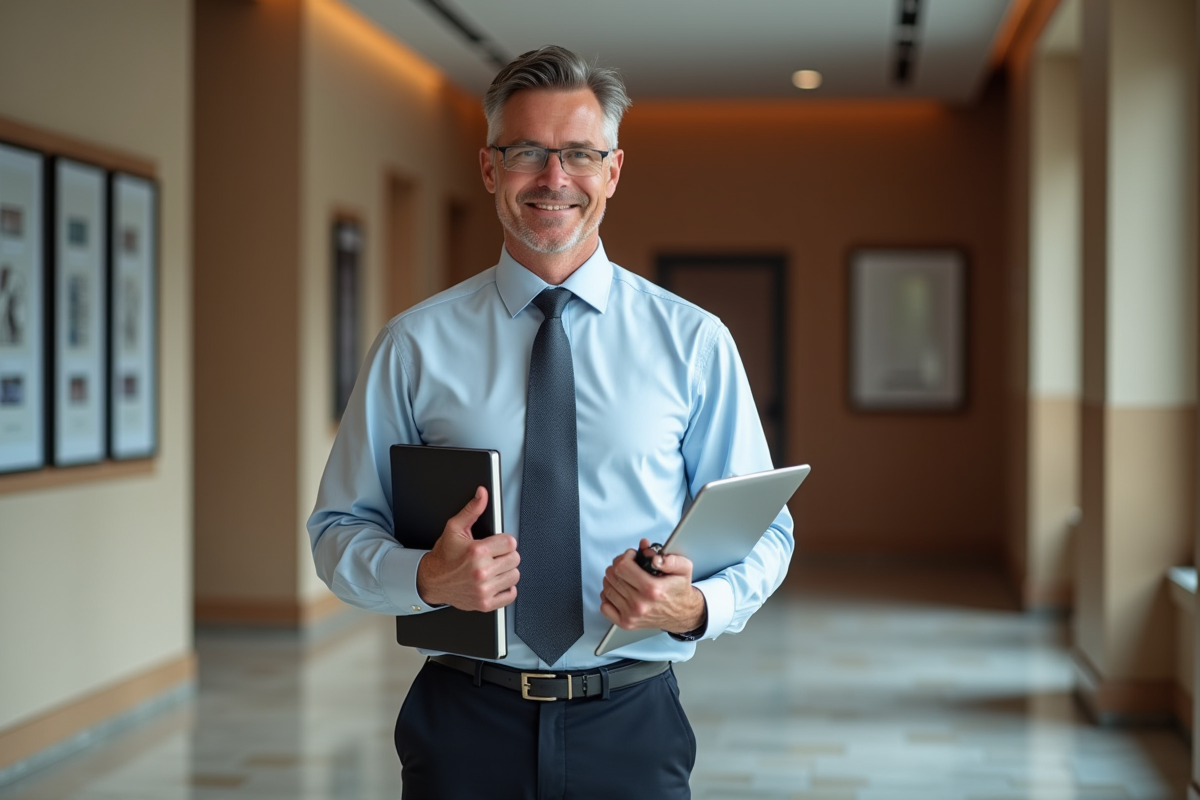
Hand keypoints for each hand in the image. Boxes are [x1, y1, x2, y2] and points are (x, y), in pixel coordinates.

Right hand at [415, 487, 519, 611]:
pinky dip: (507, 588)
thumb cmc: (444, 556)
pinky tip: (496, 581)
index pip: (511, 543)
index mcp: (477, 551)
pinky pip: (510, 595)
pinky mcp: (485, 603)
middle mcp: (481, 571)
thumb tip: (482, 494)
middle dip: (506, 555)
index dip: (505, 541)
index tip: (498, 544)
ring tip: (495, 568)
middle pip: (515, 559)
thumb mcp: (455, 528)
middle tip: (495, 556)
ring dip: (507, 571)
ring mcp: (484, 589)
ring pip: (514, 576)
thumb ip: (472, 510)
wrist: (431, 580)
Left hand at [600, 538, 705, 633]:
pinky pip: (604, 606)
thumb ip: (671, 559)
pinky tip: (620, 592)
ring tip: (625, 578)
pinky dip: (608, 597)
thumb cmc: (678, 590)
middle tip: (629, 566)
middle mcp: (640, 604)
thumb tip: (654, 558)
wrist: (682, 614)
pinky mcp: (626, 623)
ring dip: (613, 579)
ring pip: (607, 589)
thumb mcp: (683, 568)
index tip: (632, 556)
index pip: (622, 566)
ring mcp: (631, 615)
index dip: (625, 557)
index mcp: (652, 589)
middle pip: (612, 575)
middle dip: (619, 566)